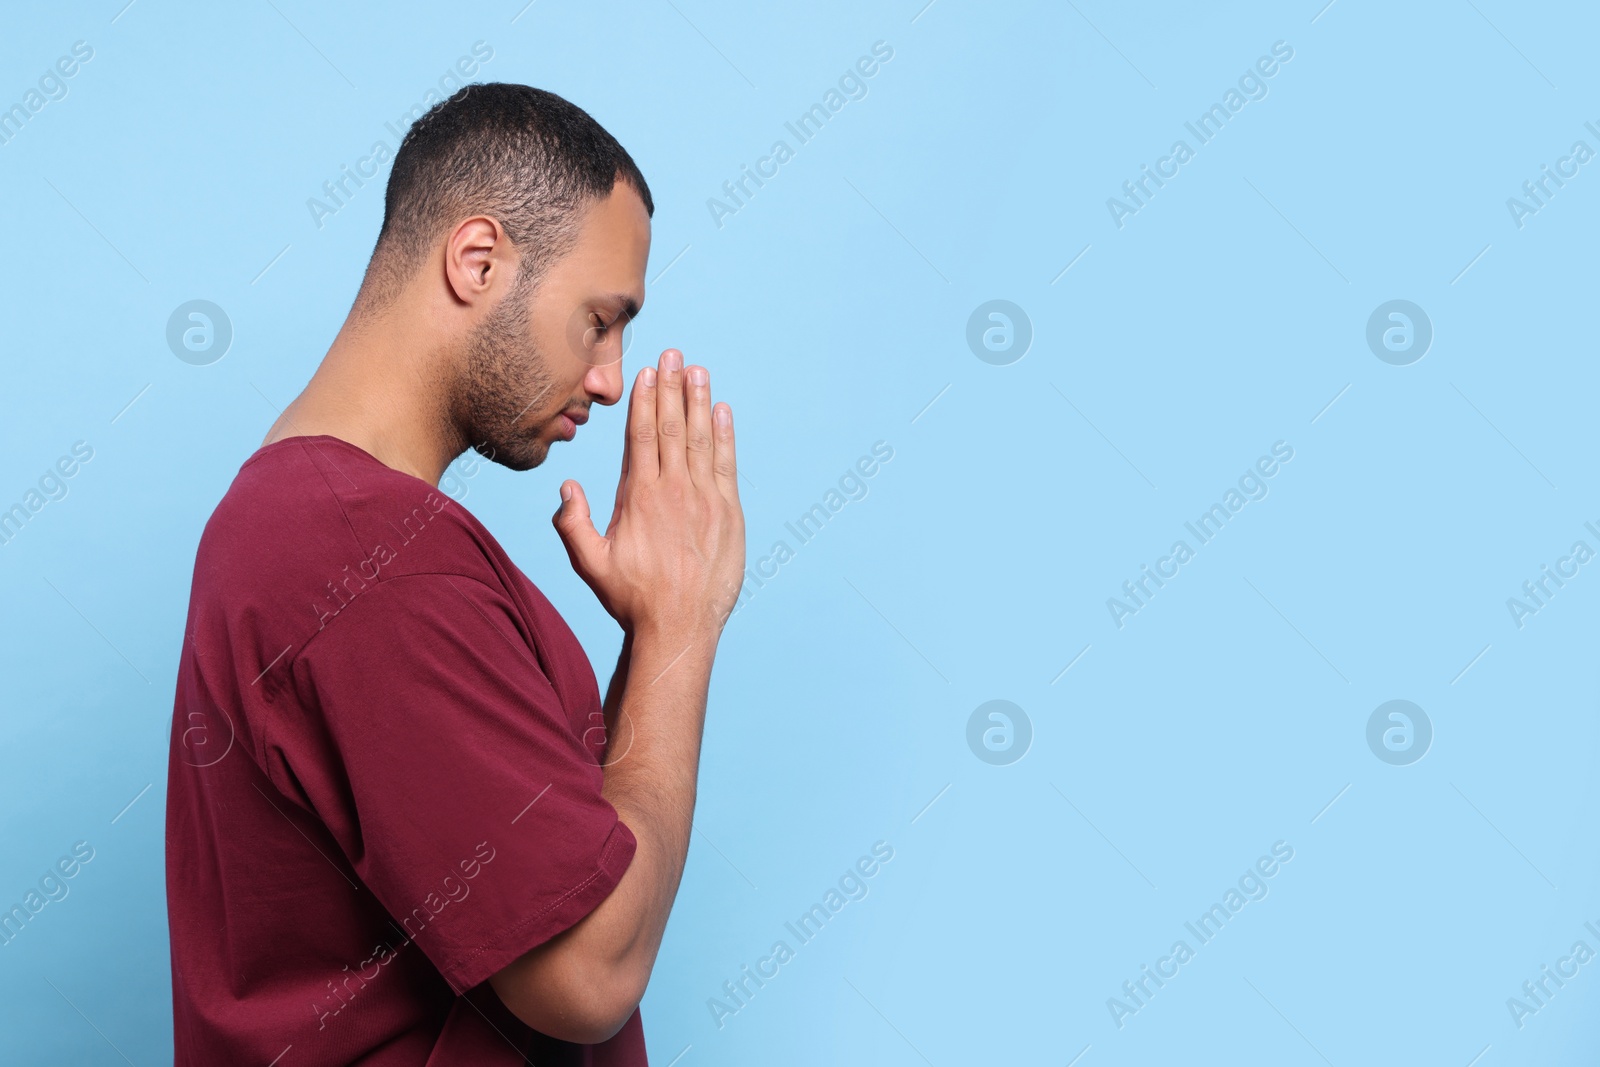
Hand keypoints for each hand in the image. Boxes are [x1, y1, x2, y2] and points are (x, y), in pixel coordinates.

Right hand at [553, 349, 745, 637]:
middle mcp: (673, 490)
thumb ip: (571, 523)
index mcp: (639, 497)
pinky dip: (725, 435)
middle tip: (675, 353)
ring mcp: (704, 499)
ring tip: (698, 371)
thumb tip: (566, 485)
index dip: (645, 400)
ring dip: (699, 402)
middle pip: (671, 427)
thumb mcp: (589, 563)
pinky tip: (722, 411)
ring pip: (701, 439)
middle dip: (672, 387)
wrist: (679, 627)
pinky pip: (726, 464)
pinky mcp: (728, 513)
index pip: (641, 435)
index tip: (648, 371)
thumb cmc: (631, 598)